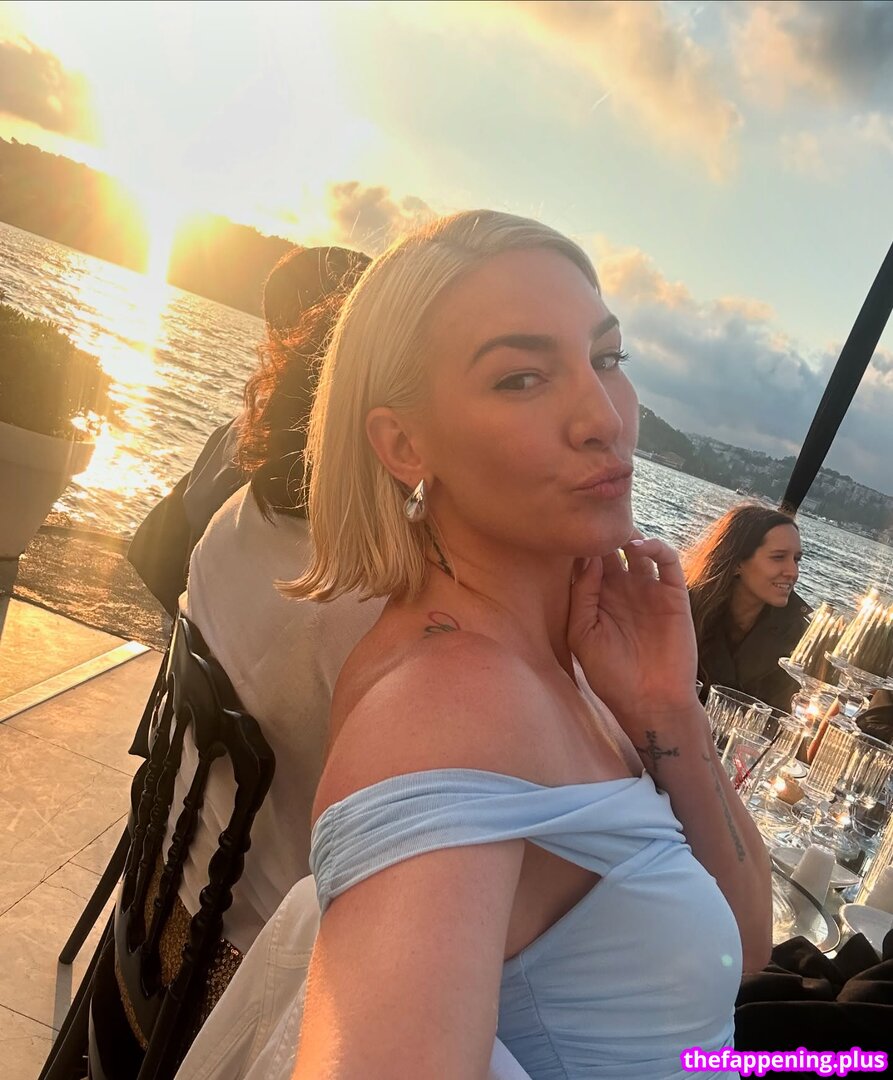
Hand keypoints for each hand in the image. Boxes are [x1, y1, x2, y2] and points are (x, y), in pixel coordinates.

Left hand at [567, 536, 700, 741]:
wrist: (649, 701)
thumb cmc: (610, 674)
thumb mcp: (583, 636)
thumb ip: (582, 597)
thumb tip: (588, 561)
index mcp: (598, 598)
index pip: (588, 561)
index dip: (580, 546)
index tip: (570, 534)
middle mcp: (623, 589)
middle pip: (611, 549)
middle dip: (602, 534)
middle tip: (593, 522)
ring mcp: (648, 589)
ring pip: (639, 548)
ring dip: (628, 534)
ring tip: (615, 532)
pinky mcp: (673, 594)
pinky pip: (667, 561)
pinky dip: (656, 546)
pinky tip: (639, 546)